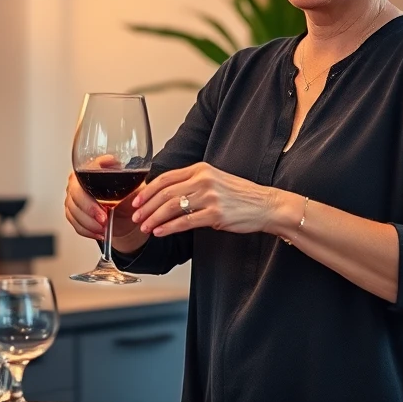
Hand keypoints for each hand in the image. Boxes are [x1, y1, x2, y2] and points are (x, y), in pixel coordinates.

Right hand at [63, 156, 145, 246]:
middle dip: (90, 210)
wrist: (126, 213)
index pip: (84, 174)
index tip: (105, 204)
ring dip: (89, 223)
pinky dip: (87, 231)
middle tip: (104, 219)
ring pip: (73, 212)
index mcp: (89, 171)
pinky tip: (99, 233)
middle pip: (75, 195)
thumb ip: (122, 172)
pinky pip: (75, 224)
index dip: (93, 189)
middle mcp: (77, 183)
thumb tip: (112, 161)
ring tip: (104, 228)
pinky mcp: (73, 214)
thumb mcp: (130, 183)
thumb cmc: (127, 196)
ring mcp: (73, 199)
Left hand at [130, 162, 277, 237]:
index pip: (165, 178)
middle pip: (165, 193)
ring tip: (145, 227)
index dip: (147, 190)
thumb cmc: (241, 195)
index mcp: (200, 169)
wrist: (266, 205)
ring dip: (154, 219)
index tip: (136, 201)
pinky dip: (168, 228)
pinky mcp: (215, 214)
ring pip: (171, 207)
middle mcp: (203, 180)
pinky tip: (160, 232)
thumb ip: (192, 182)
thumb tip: (166, 193)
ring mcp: (210, 197)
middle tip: (136, 217)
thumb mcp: (215, 179)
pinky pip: (185, 222)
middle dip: (146, 207)